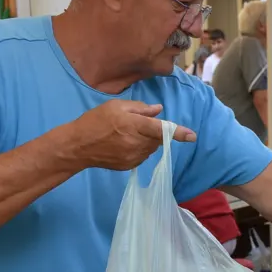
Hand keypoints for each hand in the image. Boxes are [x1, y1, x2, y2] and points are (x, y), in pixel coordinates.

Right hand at [67, 100, 195, 170]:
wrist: (78, 146)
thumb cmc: (95, 121)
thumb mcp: (116, 106)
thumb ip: (140, 108)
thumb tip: (158, 110)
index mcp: (134, 125)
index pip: (161, 129)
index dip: (178, 132)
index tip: (193, 136)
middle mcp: (136, 143)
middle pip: (158, 138)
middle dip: (155, 131)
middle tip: (136, 124)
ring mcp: (133, 157)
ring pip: (151, 148)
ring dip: (147, 140)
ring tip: (127, 134)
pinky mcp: (129, 166)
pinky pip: (143, 156)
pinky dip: (139, 149)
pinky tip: (123, 144)